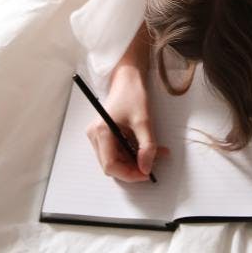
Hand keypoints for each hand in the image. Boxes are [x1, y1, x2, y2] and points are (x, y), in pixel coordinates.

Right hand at [86, 65, 168, 181]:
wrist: (128, 78)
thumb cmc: (132, 94)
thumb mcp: (144, 121)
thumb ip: (147, 146)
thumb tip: (146, 168)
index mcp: (101, 132)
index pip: (110, 166)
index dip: (129, 174)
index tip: (147, 174)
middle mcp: (95, 136)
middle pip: (112, 165)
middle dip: (133, 168)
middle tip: (153, 166)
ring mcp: (99, 136)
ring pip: (116, 160)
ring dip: (135, 161)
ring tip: (156, 154)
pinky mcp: (105, 134)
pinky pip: (118, 151)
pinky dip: (133, 153)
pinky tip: (148, 148)